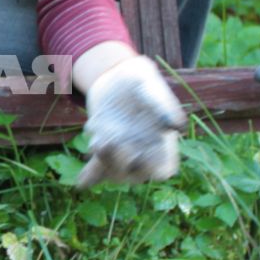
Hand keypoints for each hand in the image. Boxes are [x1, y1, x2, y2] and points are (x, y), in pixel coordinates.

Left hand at [78, 54, 185, 186]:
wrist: (116, 75)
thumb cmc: (142, 81)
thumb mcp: (153, 87)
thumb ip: (166, 106)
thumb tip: (179, 127)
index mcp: (162, 143)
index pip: (164, 170)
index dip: (152, 169)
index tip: (140, 154)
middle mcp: (143, 153)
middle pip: (134, 176)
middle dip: (120, 164)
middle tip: (111, 142)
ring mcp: (122, 153)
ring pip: (113, 173)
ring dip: (103, 162)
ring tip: (99, 141)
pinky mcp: (104, 149)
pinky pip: (96, 169)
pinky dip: (89, 176)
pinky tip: (80, 183)